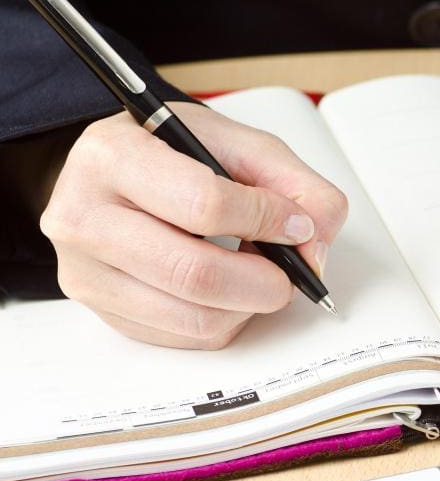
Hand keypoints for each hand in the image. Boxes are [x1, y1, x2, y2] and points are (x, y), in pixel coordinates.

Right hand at [41, 102, 346, 348]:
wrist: (114, 174)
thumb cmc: (173, 154)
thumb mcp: (236, 143)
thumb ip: (292, 182)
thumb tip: (314, 239)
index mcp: (113, 156)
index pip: (204, 203)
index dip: (267, 220)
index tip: (296, 224)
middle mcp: (83, 216)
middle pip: (196, 275)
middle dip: (267, 281)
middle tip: (291, 272)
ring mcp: (86, 272)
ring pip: (194, 318)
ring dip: (249, 306)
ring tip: (260, 276)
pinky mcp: (104, 313)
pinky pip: (185, 337)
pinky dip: (226, 320)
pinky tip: (229, 290)